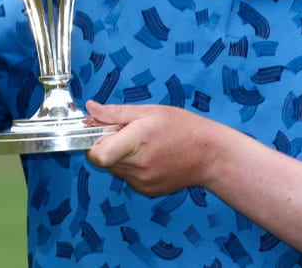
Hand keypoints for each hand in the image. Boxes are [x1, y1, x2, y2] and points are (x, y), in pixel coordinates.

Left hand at [84, 101, 223, 196]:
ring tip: (142, 143)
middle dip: (107, 144)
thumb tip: (91, 109)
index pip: (97, 154)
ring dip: (120, 155)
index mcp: (137, 143)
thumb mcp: (150, 111)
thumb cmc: (184, 128)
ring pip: (115, 169)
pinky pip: (128, 177)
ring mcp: (142, 183)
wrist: (210, 155)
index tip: (100, 130)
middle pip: (103, 160)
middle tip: (127, 132)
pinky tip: (150, 156)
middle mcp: (138, 168)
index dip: (92, 142)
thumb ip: (116, 113)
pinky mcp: (147, 191)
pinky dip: (132, 167)